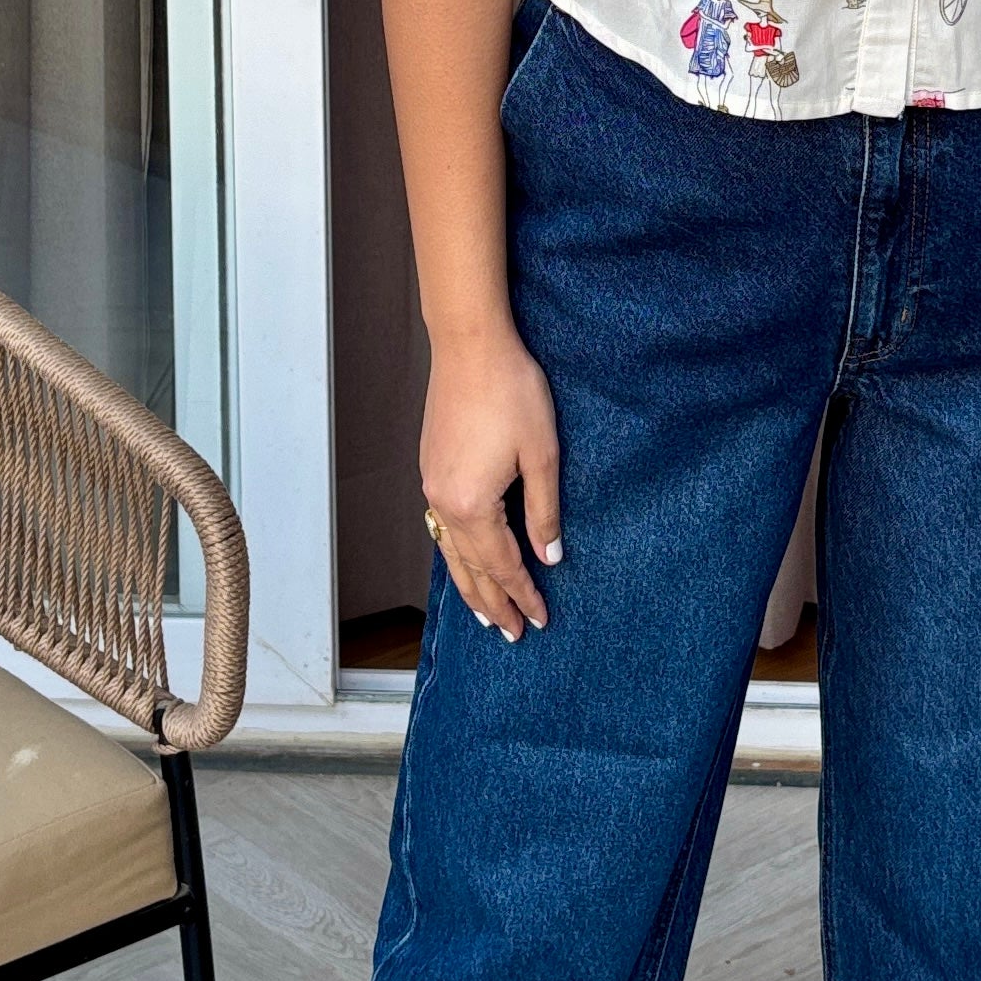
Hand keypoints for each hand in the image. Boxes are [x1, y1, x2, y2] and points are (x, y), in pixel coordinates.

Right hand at [419, 322, 563, 640]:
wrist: (470, 346)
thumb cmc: (511, 392)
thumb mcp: (542, 454)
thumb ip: (544, 512)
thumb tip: (550, 557)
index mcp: (472, 505)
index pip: (503, 565)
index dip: (523, 595)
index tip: (539, 621)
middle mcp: (443, 501)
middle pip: (470, 568)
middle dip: (492, 603)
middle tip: (510, 634)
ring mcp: (431, 484)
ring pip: (449, 551)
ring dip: (468, 584)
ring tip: (483, 613)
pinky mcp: (430, 467)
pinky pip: (441, 527)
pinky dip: (455, 554)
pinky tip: (464, 559)